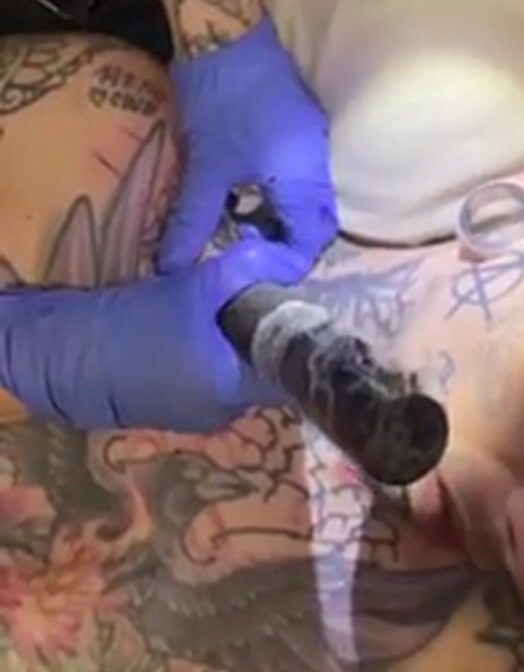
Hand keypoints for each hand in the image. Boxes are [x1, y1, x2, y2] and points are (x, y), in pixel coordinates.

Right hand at [0, 240, 304, 431]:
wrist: (70, 356)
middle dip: (267, 333)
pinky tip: (203, 326)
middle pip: (267, 371)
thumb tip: (287, 256)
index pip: (293, 371)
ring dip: (240, 343)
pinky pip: (213, 378)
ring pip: (239, 373)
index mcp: (238, 391)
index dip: (301, 337)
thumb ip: (244, 271)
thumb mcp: (194, 289)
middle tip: (267, 292)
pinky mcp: (178, 406)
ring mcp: (201, 415)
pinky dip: (216, 353)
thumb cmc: (137, 326)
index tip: (305, 304)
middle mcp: (228, 412)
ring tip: (233, 304)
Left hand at [158, 15, 337, 271]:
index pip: (310, 243)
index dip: (281, 265)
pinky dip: (278, 195)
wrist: (225, 30)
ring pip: (310, 201)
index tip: (246, 269)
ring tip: (238, 221)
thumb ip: (192, 222)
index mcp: (304, 178)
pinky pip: (302, 177)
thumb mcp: (205, 166)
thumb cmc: (219, 100)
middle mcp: (320, 164)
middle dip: (285, 244)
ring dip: (280, 219)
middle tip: (245, 247)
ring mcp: (315, 142)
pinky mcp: (303, 127)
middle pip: (317, 224)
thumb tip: (171, 267)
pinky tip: (244, 191)